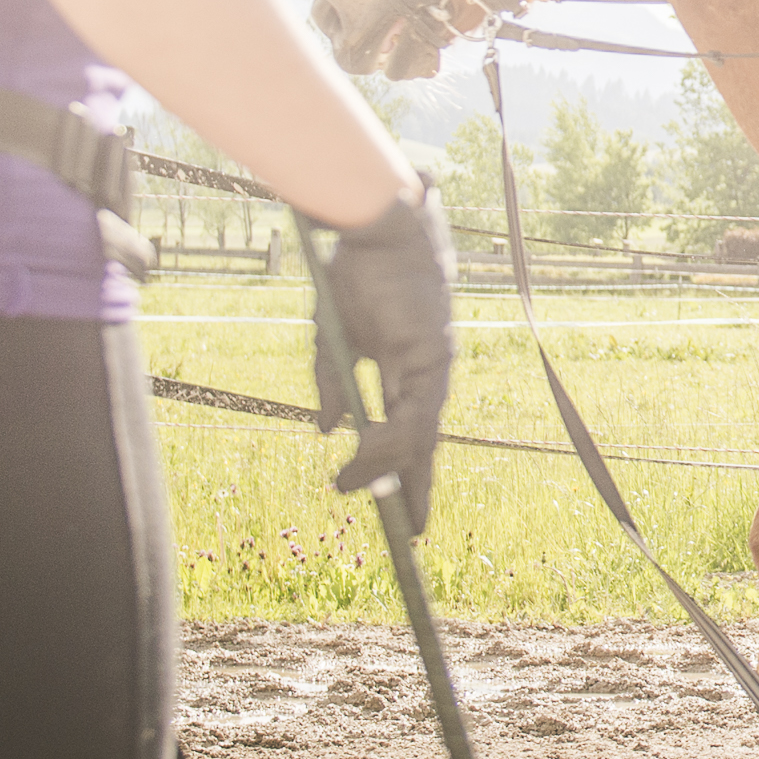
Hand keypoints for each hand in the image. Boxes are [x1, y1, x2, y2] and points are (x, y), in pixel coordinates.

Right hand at [305, 176, 459, 535]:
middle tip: (411, 530)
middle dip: (418, 488)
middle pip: (425, 444)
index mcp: (408, 371)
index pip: (411, 433)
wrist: (374, 229)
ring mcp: (433, 366)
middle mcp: (427, 373)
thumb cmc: (354, 275)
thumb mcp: (332, 341)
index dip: (407, 472)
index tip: (403, 511)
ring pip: (418, 435)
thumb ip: (332, 386)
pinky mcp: (431, 355)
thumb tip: (325, 432)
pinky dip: (390, 439)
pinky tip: (362, 455)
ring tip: (348, 487)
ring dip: (386, 468)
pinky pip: (413, 412)